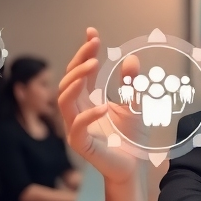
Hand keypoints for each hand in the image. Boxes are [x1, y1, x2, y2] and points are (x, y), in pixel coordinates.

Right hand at [57, 27, 140, 186]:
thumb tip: (131, 59)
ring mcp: (76, 127)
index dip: (84, 52)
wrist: (134, 167)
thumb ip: (131, 85)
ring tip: (92, 66)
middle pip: (69, 81)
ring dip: (76, 80)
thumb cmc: (131, 138)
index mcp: (89, 99)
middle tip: (94, 47)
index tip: (93, 33)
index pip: (81, 72)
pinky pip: (77, 127)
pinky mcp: (80, 144)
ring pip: (64, 100)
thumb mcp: (135, 105)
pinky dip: (89, 115)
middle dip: (79, 61)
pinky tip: (104, 105)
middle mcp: (78, 111)